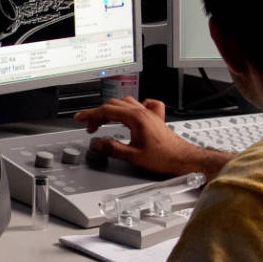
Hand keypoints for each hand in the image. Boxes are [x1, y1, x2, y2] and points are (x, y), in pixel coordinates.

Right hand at [71, 96, 209, 176]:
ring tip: (105, 121)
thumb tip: (97, 143)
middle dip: (98, 114)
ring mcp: (150, 113)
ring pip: (126, 102)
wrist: (183, 159)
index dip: (90, 115)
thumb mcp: (132, 156)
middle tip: (90, 127)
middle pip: (114, 105)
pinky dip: (134, 106)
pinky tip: (132, 113)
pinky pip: (144, 104)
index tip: (79, 119)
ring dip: (113, 110)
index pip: (106, 111)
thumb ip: (112, 148)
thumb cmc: (163, 157)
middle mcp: (142, 112)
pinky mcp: (156, 118)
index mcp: (135, 118)